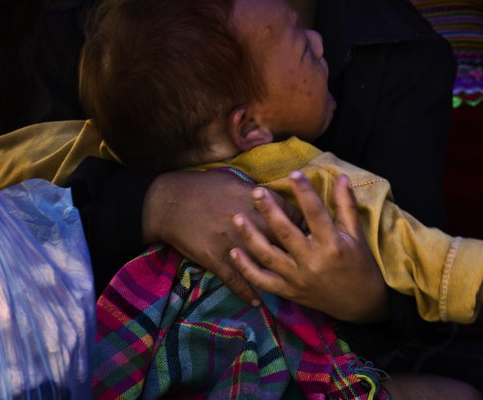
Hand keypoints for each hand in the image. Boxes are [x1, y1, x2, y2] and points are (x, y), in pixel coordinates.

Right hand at [142, 169, 301, 304]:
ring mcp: (232, 244)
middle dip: (299, 249)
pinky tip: (259, 302)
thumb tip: (275, 201)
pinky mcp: (216, 260)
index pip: (289, 212)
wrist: (170, 203)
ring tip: (293, 282)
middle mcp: (247, 223)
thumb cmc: (203, 186)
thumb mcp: (233, 181)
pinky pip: (237, 281)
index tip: (312, 230)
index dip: (303, 222)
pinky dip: (249, 293)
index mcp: (252, 200)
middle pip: (282, 239)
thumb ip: (256, 193)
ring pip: (262, 264)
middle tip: (311, 258)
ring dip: (278, 275)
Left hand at [229, 171, 388, 321]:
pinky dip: (246, 268)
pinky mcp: (289, 292)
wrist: (360, 304)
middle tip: (257, 192)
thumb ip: (346, 204)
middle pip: (286, 233)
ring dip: (250, 237)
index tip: (294, 173)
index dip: (304, 193)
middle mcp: (313, 262)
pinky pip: (263, 281)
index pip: (316, 214)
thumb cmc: (359, 263)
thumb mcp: (356, 234)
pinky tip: (234, 252)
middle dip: (269, 212)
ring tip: (237, 217)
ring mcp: (298, 279)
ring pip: (269, 257)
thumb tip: (340, 176)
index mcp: (332, 245)